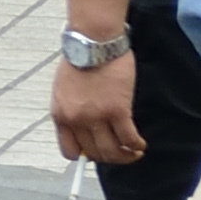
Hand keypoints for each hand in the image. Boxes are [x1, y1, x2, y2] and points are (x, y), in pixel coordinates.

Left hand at [48, 45, 138, 166]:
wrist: (92, 43)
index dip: (85, 155)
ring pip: (113, 151)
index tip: (97, 152)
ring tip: (134, 151)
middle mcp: (75, 120)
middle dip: (109, 157)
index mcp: (59, 115)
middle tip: (121, 152)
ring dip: (126, 156)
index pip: (69, 151)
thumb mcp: (64, 90)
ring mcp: (96, 117)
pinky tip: (141, 144)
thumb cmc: (80, 61)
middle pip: (94, 154)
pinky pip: (129, 139)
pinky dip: (136, 145)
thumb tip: (85, 130)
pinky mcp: (117, 111)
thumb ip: (71, 110)